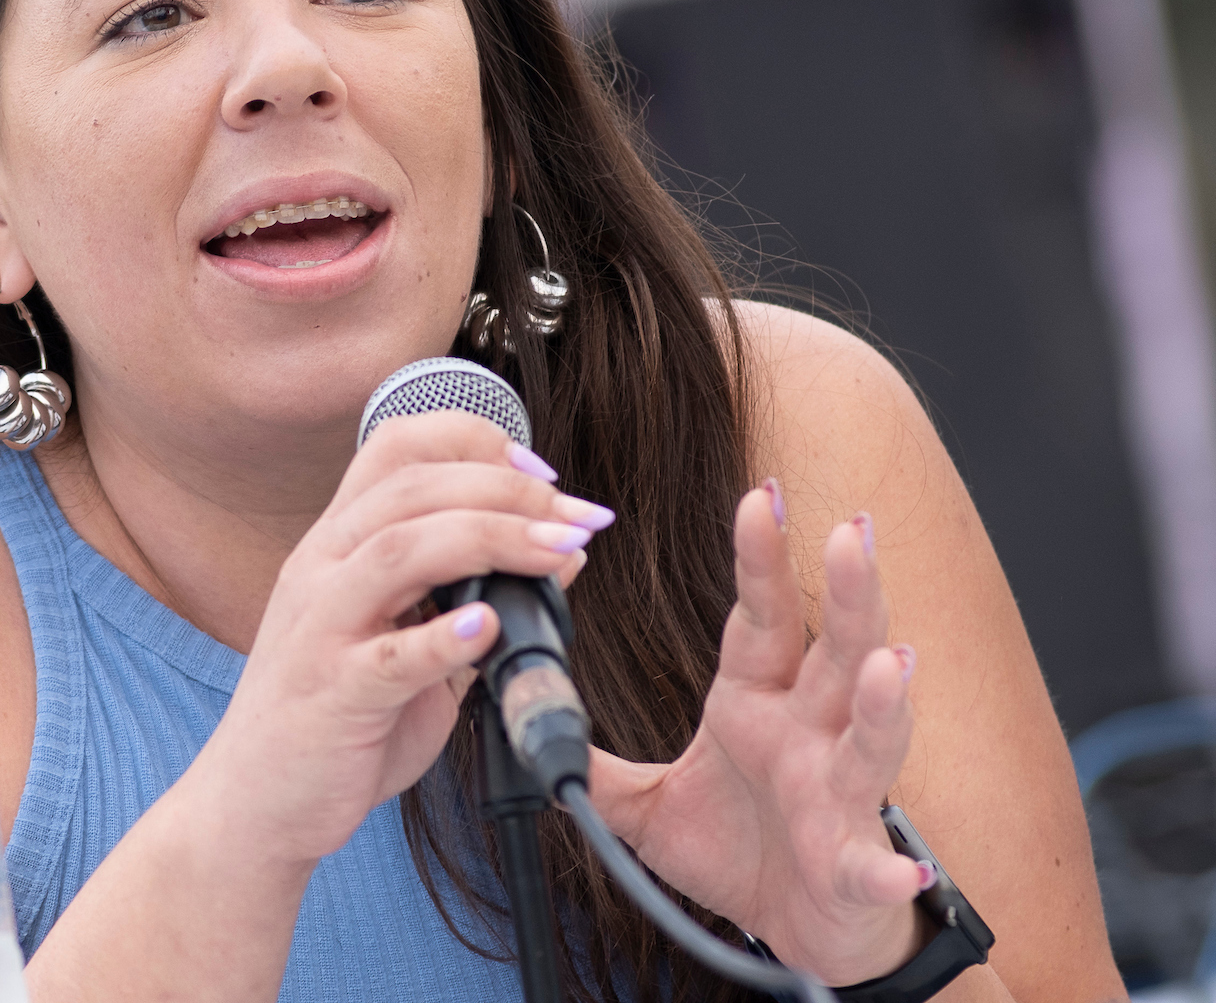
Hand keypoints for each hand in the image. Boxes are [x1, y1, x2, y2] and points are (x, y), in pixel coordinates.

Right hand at [195, 411, 613, 866]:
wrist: (256, 804)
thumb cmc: (337, 720)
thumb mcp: (410, 644)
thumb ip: (477, 597)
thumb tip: (566, 552)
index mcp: (336, 545)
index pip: (397, 448)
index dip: (476, 442)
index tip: (543, 476)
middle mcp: (321, 569)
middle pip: (412, 488)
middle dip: (508, 489)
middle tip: (577, 517)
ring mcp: (320, 629)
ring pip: (400, 549)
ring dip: (493, 537)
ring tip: (561, 552)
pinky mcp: (332, 693)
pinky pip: (388, 656)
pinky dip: (441, 637)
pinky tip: (488, 629)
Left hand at [584, 483, 929, 985]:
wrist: (798, 934)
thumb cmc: (743, 853)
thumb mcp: (648, 802)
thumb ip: (595, 761)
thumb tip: (530, 722)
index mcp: (758, 703)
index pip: (761, 618)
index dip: (761, 558)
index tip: (758, 495)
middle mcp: (810, 734)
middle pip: (836, 651)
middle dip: (849, 593)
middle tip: (851, 529)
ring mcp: (839, 797)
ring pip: (870, 738)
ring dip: (885, 704)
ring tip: (892, 663)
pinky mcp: (852, 869)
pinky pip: (868, 869)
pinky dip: (883, 872)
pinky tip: (899, 872)